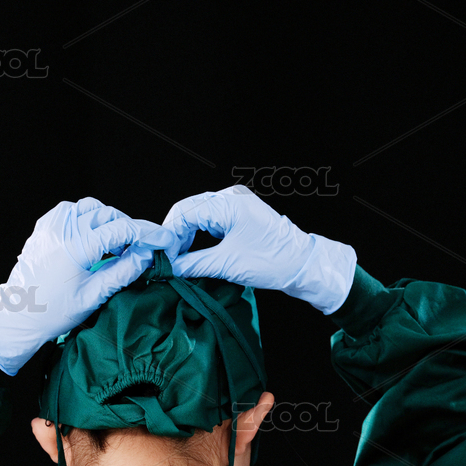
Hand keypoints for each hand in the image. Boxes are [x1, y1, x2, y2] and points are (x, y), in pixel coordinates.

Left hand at [0, 198, 177, 375]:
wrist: (18, 316)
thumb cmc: (54, 311)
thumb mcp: (94, 296)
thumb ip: (123, 271)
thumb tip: (146, 254)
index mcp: (75, 246)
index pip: (123, 229)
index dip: (148, 233)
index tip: (165, 240)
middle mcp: (62, 228)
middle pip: (109, 215)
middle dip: (129, 229)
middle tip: (141, 249)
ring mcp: (51, 224)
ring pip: (92, 209)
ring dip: (110, 222)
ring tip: (117, 245)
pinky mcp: (44, 226)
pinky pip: (73, 211)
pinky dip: (89, 219)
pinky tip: (94, 238)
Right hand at [161, 185, 356, 313]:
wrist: (302, 265)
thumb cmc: (272, 261)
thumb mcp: (227, 264)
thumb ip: (193, 264)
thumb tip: (169, 268)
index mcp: (228, 203)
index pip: (184, 212)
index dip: (169, 236)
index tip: (163, 257)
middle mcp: (230, 197)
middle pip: (188, 210)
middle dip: (175, 234)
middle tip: (167, 258)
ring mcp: (235, 204)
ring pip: (198, 215)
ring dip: (186, 235)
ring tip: (179, 258)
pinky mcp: (239, 214)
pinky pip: (210, 220)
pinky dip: (199, 234)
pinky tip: (193, 251)